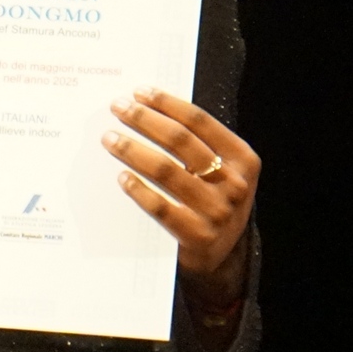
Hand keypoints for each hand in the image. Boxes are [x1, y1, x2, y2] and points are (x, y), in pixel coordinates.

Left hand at [101, 89, 258, 287]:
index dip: (167, 103)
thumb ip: (197, 145)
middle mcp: (235, 184)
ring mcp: (218, 212)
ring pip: (166, 170)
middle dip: (145, 120)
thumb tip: (148, 107)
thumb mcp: (220, 172)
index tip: (139, 92)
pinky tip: (121, 178)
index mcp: (243, 160)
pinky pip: (160, 207)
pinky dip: (138, 189)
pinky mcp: (197, 237)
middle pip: (181, 141)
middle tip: (117, 108)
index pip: (200, 121)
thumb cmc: (211, 202)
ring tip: (109, 139)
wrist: (221, 258)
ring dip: (133, 150)